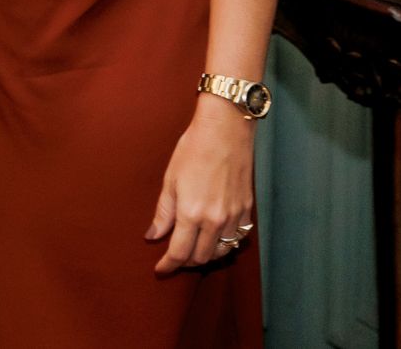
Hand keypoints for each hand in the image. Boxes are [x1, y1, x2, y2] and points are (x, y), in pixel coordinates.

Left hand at [145, 94, 257, 273]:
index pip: (179, 252)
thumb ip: (163, 212)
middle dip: (186, 262)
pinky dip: (224, 244)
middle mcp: (215, 220)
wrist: (226, 131)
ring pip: (221, 251)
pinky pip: (237, 239)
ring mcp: (234, 217)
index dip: (168, 265)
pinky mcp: (247, 210)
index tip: (160, 270)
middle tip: (174, 257)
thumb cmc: (193, 150)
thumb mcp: (170, 180)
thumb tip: (153, 236)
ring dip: (206, 256)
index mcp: (192, 213)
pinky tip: (215, 239)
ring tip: (193, 250)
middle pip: (201, 257)